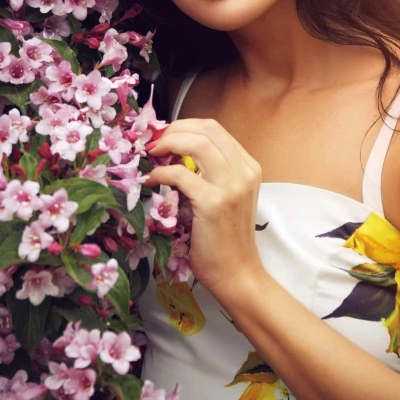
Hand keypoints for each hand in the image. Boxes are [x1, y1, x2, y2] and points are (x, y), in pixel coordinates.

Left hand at [145, 119, 263, 294]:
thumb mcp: (226, 196)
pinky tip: (151, 179)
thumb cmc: (225, 238)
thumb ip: (210, 173)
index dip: (184, 126)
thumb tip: (172, 152)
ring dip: (168, 142)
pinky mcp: (214, 202)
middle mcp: (244, 171)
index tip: (163, 135)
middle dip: (174, 129)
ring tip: (151, 153)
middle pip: (206, 129)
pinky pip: (180, 174)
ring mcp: (231, 186)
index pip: (214, 129)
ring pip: (197, 142)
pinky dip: (160, 172)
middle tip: (153, 142)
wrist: (237, 273)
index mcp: (248, 166)